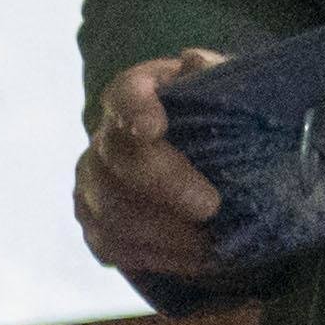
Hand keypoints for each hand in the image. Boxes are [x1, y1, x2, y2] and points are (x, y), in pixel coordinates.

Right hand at [74, 47, 228, 281]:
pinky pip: (111, 245)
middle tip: (211, 207)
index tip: (152, 128)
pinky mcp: (94, 222)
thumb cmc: (222, 117)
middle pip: (116, 160)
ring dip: (163, 233)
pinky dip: (153, 256)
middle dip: (164, 186)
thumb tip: (196, 63)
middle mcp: (105, 138)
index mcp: (138, 94)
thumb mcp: (231, 88)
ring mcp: (92, 183)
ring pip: (109, 211)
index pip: (125, 94)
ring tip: (211, 245)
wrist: (205, 157)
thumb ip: (220, 76)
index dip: (134, 109)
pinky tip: (193, 260)